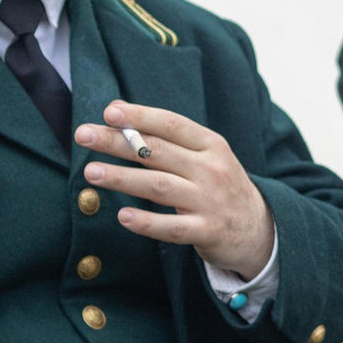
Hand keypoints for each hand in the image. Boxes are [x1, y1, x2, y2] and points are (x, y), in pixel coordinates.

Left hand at [75, 100, 276, 278]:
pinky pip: (171, 228)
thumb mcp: (206, 157)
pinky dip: (146, 222)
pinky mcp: (207, 231)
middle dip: (117, 142)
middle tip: (83, 135)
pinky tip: (122, 216)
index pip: (171, 124)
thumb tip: (117, 115)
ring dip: (122, 178)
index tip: (108, 112)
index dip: (140, 116)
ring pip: (159, 186)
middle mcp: (212, 169)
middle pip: (157, 151)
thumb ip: (169, 140)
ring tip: (91, 172)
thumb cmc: (220, 187)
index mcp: (211, 145)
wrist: (259, 230)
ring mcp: (210, 201)